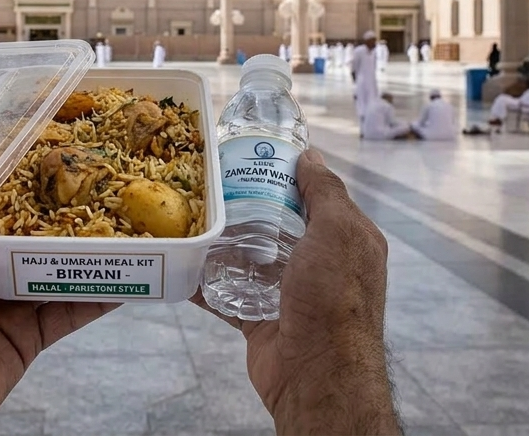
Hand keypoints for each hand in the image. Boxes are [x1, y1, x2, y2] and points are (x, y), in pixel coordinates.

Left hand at [0, 148, 116, 435]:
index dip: (28, 180)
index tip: (65, 152)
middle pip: (35, 234)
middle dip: (69, 214)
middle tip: (111, 185)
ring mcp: (9, 304)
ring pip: (58, 269)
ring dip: (90, 252)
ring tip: (130, 225)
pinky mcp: (28, 339)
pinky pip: (69, 312)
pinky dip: (99, 296)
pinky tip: (128, 277)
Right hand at [196, 150, 398, 435]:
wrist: (315, 375)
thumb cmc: (333, 298)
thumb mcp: (338, 232)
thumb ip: (325, 192)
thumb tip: (311, 154)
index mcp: (347, 240)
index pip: (318, 196)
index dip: (289, 174)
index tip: (251, 154)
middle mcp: (321, 264)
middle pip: (280, 224)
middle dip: (248, 206)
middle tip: (210, 184)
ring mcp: (289, 293)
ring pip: (252, 258)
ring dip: (224, 243)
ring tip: (191, 216)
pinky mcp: (261, 318)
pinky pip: (228, 294)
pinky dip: (205, 283)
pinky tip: (181, 264)